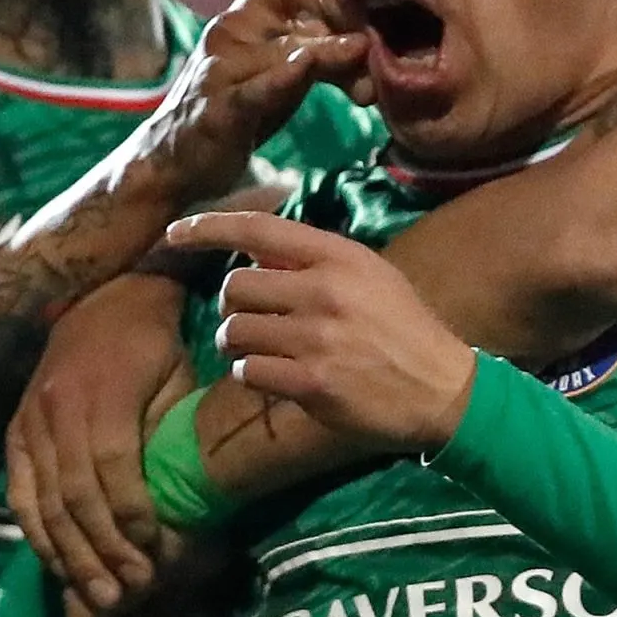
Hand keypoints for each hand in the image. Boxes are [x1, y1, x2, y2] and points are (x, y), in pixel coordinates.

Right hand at [4, 275, 193, 608]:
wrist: (106, 295)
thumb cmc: (156, 343)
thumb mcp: (179, 378)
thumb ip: (171, 434)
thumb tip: (182, 500)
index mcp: (104, 390)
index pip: (113, 466)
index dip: (133, 514)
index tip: (157, 550)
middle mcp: (57, 406)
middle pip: (75, 493)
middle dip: (104, 549)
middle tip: (133, 593)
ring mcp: (29, 420)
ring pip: (44, 502)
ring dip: (73, 555)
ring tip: (102, 596)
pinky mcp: (15, 432)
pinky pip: (21, 494)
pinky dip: (40, 536)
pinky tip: (62, 567)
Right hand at [139, 0, 368, 202]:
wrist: (173, 163)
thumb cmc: (238, 110)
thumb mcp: (286, 74)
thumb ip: (326, 54)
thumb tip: (379, 44)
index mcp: (250, 14)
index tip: (391, 11)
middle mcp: (234, 29)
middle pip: (302, 9)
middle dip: (349, 22)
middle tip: (393, 40)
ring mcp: (222, 67)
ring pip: (286, 47)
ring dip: (330, 51)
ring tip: (367, 52)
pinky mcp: (217, 108)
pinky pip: (254, 88)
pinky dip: (281, 77)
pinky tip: (305, 68)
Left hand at [165, 211, 478, 452]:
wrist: (444, 389)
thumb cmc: (404, 328)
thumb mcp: (370, 275)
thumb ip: (315, 261)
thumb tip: (252, 255)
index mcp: (338, 256)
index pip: (256, 229)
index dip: (207, 227)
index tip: (172, 232)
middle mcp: (323, 291)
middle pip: (235, 287)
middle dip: (234, 306)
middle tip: (254, 320)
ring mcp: (316, 338)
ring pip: (234, 332)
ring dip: (239, 345)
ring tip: (266, 351)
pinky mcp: (311, 382)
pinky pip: (248, 372)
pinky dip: (253, 375)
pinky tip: (278, 377)